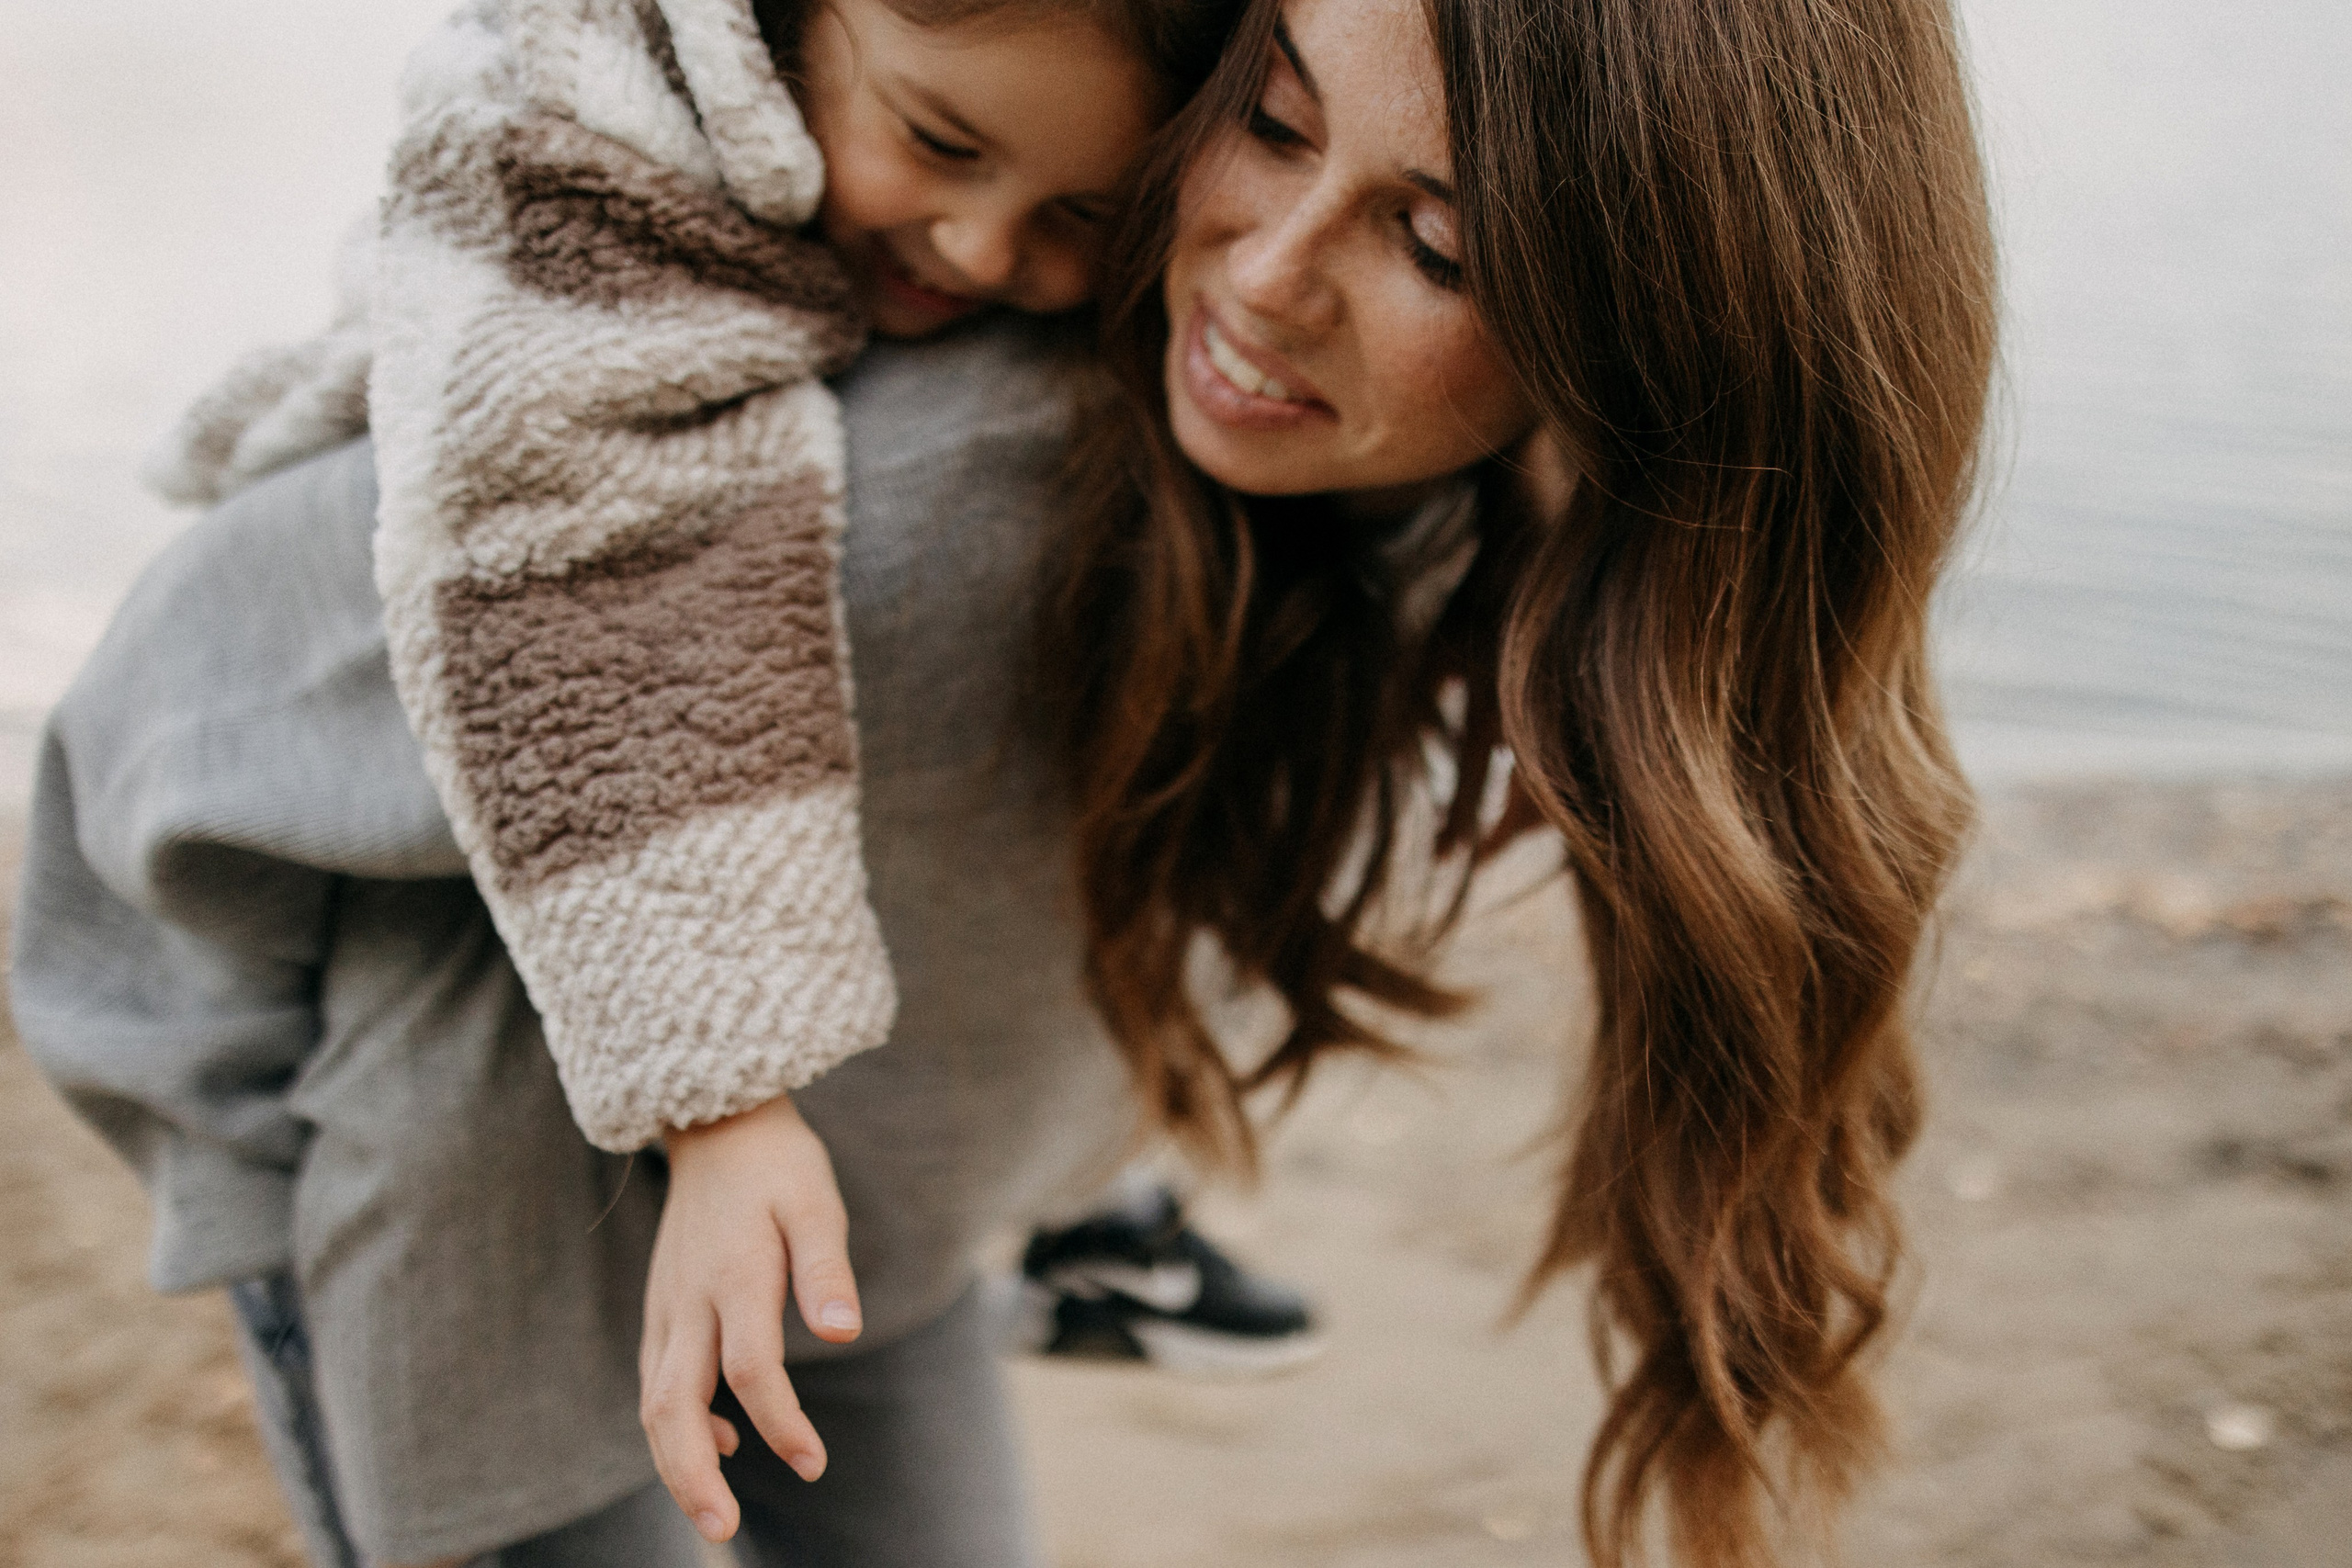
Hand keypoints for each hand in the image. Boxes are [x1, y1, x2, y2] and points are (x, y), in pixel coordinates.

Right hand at [639, 1092, 861, 1542]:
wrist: (718, 1127)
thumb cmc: (779, 1168)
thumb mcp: (816, 1203)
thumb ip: (826, 1270)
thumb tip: (844, 1334)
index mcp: (732, 1277)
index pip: (750, 1370)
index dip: (780, 1424)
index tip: (813, 1462)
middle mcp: (688, 1301)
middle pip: (671, 1405)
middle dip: (690, 1477)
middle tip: (721, 1531)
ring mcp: (666, 1308)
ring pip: (653, 1401)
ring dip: (675, 1463)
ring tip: (712, 1513)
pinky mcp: (662, 1311)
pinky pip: (656, 1381)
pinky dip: (677, 1424)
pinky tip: (722, 1443)